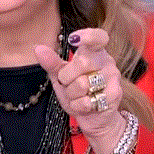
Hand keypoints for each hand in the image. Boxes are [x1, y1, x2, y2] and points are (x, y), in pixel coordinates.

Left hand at [34, 28, 126, 153]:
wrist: (95, 118)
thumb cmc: (78, 93)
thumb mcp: (61, 76)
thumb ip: (52, 62)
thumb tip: (38, 48)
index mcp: (95, 52)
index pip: (98, 37)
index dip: (87, 35)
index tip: (72, 39)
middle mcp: (107, 61)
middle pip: (83, 62)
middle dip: (67, 78)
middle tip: (68, 84)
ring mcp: (113, 77)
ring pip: (83, 84)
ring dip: (72, 94)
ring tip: (77, 96)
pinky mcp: (115, 94)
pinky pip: (87, 101)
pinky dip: (78, 106)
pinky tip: (84, 106)